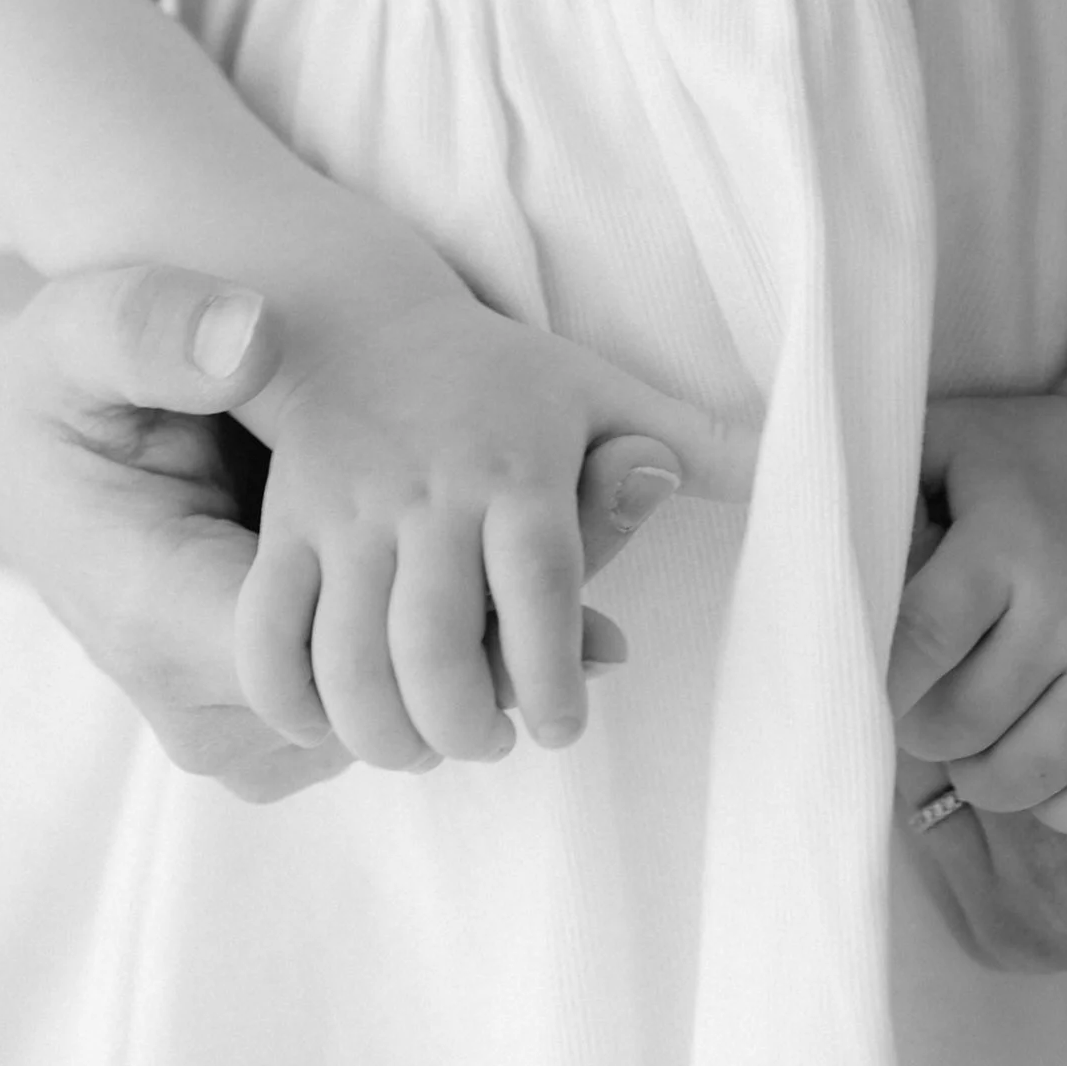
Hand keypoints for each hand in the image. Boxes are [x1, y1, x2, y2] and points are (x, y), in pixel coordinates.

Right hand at [0, 255, 701, 805]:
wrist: (7, 439)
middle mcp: (202, 705)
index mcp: (158, 614)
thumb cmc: (52, 377)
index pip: (356, 666)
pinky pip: (392, 701)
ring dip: (509, 626)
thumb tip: (249, 336)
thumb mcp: (84, 324)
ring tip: (617, 500)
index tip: (586, 496)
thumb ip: (157, 326)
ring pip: (411, 714)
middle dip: (523, 607)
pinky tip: (538, 551)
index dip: (488, 601)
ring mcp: (236, 729)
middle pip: (404, 701)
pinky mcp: (267, 719)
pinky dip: (468, 636)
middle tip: (638, 478)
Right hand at [234, 284, 754, 774]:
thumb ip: (693, 443)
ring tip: (427, 742)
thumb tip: (797, 469)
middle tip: (495, 740)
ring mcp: (344, 514)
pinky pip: (269, 638)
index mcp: (516, 466)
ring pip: (348, 659)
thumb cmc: (505, 380)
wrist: (364, 323)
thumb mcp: (607, 393)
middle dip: (467, 723)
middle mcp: (426, 492)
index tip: (566, 724)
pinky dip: (294, 701)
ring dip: (387, 730)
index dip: (558, 671)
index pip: (542, 583)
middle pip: (434, 644)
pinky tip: (334, 722)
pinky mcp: (284, 532)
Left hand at [888, 394, 1066, 832]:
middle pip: (962, 722)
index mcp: (1006, 541)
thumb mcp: (939, 441)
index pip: (918, 647)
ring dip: (977, 774)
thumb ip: (871, 485)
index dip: (877, 682)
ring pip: (1027, 775)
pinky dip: (1059, 804)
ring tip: (964, 739)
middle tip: (913, 709)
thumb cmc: (1016, 455)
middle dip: (919, 729)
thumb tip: (793, 541)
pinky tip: (1033, 766)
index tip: (862, 686)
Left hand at [896, 476, 1066, 1037]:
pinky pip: (934, 822)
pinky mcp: (1026, 932)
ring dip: (932, 696)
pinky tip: (996, 688)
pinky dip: (939, 754)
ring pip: (919, 781)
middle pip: (932, 743)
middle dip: (931, 651)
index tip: (961, 529)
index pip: (973, 694)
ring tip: (981, 625)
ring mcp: (1044, 924)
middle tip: (955, 562)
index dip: (953, 597)